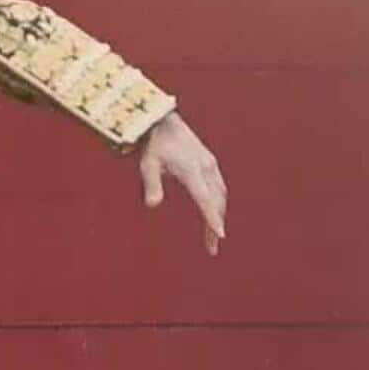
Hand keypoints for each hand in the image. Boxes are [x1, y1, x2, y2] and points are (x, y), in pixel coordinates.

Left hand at [138, 112, 226, 255]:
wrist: (164, 122)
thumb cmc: (153, 145)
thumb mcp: (147, 165)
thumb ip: (152, 185)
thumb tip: (152, 206)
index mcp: (191, 170)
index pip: (204, 199)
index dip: (212, 218)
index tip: (220, 235)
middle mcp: (205, 168)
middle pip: (216, 201)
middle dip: (215, 224)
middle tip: (212, 247)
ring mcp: (210, 164)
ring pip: (221, 195)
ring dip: (219, 214)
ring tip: (213, 235)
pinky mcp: (210, 163)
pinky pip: (219, 187)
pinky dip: (219, 202)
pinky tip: (214, 213)